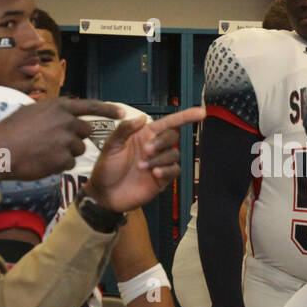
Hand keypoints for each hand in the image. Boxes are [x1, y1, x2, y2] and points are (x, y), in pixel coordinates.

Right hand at [0, 98, 121, 181]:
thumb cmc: (9, 131)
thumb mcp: (31, 111)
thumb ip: (51, 112)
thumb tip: (62, 113)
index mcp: (59, 106)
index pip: (91, 105)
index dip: (109, 109)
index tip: (123, 113)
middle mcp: (66, 121)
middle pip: (86, 132)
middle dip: (76, 137)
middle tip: (57, 142)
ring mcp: (66, 141)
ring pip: (78, 149)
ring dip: (66, 152)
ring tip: (44, 151)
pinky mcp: (63, 160)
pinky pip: (69, 164)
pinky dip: (58, 165)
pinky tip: (42, 161)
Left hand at [87, 107, 204, 212]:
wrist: (105, 194)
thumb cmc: (106, 168)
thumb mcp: (111, 145)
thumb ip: (125, 129)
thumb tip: (143, 117)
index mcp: (144, 135)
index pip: (169, 123)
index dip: (186, 116)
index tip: (201, 113)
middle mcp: (154, 147)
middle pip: (173, 137)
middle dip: (162, 142)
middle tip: (146, 151)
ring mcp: (159, 163)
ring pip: (174, 154)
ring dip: (160, 159)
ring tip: (142, 167)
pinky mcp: (162, 179)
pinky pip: (174, 171)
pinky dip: (166, 170)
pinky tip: (154, 174)